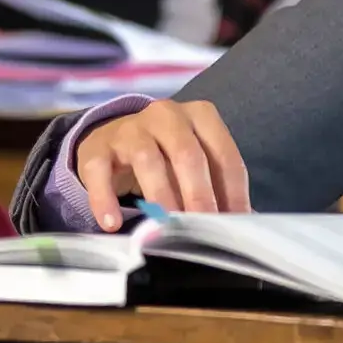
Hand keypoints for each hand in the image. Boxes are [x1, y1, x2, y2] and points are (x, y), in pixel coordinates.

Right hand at [72, 100, 250, 229]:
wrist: (112, 139)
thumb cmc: (165, 154)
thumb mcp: (194, 162)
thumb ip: (216, 185)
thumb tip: (245, 220)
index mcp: (201, 116)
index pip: (224, 154)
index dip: (233, 191)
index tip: (235, 222)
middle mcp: (167, 115)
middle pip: (188, 154)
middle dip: (199, 194)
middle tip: (203, 227)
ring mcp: (130, 128)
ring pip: (148, 160)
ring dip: (160, 197)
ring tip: (165, 226)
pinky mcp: (97, 146)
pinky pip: (100, 172)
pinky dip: (105, 199)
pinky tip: (112, 223)